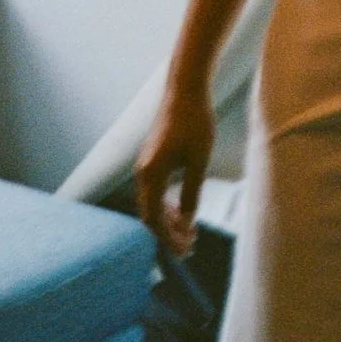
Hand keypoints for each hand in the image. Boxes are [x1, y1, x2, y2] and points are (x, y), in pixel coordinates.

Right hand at [134, 81, 215, 256]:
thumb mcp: (199, 161)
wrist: (185, 90)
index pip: (154, 219)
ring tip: (189, 234)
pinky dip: (165, 206)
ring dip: (167, 221)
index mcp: (151, 175)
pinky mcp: (151, 160)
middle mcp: (142, 173)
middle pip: (149, 215)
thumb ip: (191, 192)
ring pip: (150, 204)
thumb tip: (187, 220)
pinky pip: (153, 192)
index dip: (169, 239)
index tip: (186, 251)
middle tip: (189, 248)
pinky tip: (181, 213)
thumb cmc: (195, 122)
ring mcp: (144, 166)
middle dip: (168, 234)